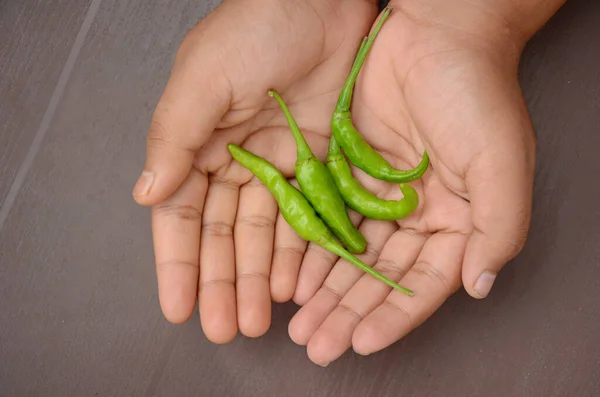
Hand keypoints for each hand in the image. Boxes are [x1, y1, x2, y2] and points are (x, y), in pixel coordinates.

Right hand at [132, 0, 379, 342]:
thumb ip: (173, 137)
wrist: (324, 1)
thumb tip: (145, 194)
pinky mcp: (315, 162)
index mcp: (196, 142)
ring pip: (263, 234)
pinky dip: (297, 250)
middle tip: (224, 328)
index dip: (179, 263)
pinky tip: (293, 283)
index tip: (178, 308)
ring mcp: (276, 163)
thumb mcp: (203, 79)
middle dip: (222, 282)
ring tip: (258, 320)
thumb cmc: (257, 27)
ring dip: (258, 277)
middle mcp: (233, 159)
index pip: (181, 215)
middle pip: (223, 234)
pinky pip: (305, 216)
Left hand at [286, 0, 556, 364]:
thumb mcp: (500, 161)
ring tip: (300, 325)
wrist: (436, 33)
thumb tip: (478, 286)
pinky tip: (294, 278)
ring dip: (326, 290)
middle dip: (350, 312)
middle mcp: (420, 216)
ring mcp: (383, 196)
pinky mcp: (351, 173)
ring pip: (351, 254)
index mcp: (460, 222)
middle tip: (317, 345)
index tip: (362, 342)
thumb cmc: (476, 94)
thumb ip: (498, 227)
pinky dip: (312, 249)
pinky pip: (328, 218)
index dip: (395, 314)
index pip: (425, 283)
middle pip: (381, 276)